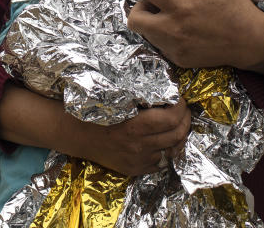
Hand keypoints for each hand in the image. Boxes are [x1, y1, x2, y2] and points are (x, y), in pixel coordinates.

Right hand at [68, 99, 190, 175]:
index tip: (180, 99)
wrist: (78, 135)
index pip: (171, 118)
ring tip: (178, 125)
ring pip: (173, 150)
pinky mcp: (136, 170)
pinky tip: (165, 140)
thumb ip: (141, 98)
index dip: (181, 107)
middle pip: (177, 134)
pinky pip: (162, 162)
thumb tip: (167, 92)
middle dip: (185, 120)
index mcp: (134, 126)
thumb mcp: (117, 100)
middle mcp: (139, 146)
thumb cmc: (95, 111)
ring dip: (179, 135)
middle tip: (184, 110)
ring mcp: (138, 160)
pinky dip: (168, 150)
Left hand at [127, 0, 263, 77]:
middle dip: (139, 7)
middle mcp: (174, 29)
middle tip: (154, 1)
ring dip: (151, 21)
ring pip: (145, 34)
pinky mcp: (180, 60)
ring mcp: (176, 48)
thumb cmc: (235, 5)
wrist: (251, 41)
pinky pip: (160, 46)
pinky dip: (163, 35)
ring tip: (167, 13)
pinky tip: (179, 28)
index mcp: (181, 6)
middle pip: (135, 19)